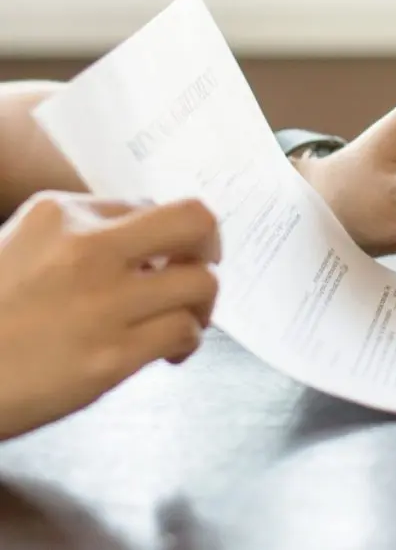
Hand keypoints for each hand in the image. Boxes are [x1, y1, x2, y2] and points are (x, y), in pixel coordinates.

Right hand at [0, 191, 220, 440]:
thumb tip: (148, 247)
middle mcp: (86, 248)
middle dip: (210, 246)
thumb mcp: (18, 248)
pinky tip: (168, 351)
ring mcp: (102, 302)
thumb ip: (77, 239)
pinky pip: (184, 331)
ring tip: (184, 318)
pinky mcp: (111, 355)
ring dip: (203, 302)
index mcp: (58, 214)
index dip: (162, 235)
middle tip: (200, 268)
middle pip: (195, 221)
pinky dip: (187, 340)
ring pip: (202, 282)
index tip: (162, 258)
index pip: (147, 206)